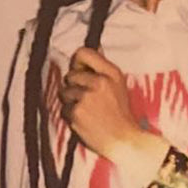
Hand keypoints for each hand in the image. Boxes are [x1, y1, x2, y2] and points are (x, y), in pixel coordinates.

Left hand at [58, 47, 143, 162]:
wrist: (123, 140)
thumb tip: (95, 47)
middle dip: (74, 87)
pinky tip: (84, 120)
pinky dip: (71, 116)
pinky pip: (64, 109)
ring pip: (64, 92)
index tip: (79, 72)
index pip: (83, 53)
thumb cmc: (120, 114)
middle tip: (86, 99)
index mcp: (111, 73)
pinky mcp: (77, 112)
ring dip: (71, 102)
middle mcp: (100, 82)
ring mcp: (87, 97)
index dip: (77, 63)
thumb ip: (103, 68)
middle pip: (70, 75)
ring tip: (87, 111)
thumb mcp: (118, 85)